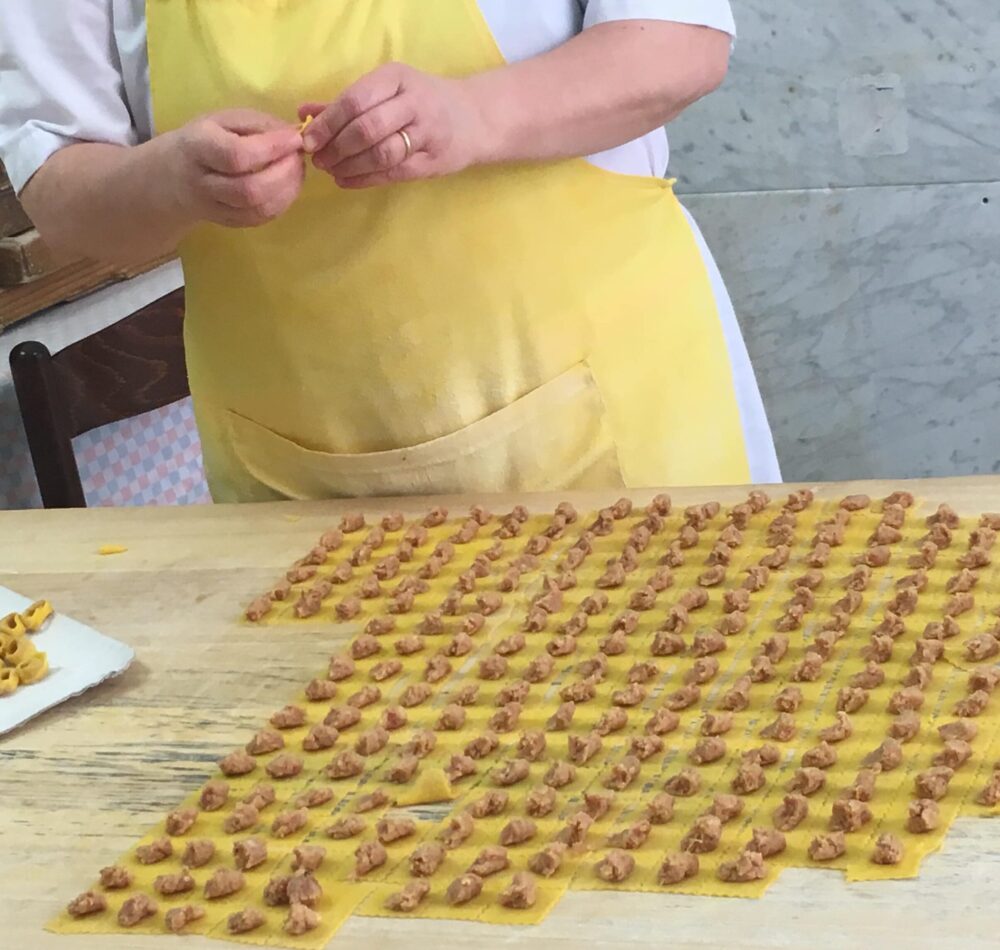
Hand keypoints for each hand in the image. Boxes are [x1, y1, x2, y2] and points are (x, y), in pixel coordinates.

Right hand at [160, 110, 305, 227]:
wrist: (172, 176)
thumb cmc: (205, 139)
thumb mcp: (225, 120)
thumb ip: (259, 125)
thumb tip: (295, 135)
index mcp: (197, 147)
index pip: (236, 155)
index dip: (272, 148)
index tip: (295, 138)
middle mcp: (202, 183)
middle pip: (249, 190)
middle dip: (285, 174)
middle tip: (299, 157)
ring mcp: (214, 209)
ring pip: (257, 210)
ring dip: (288, 191)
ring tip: (297, 170)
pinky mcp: (228, 223)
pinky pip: (260, 219)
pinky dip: (282, 203)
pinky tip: (288, 186)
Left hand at [300, 63, 491, 187]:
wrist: (474, 119)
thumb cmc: (421, 103)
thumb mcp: (387, 92)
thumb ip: (346, 102)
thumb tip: (304, 113)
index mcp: (396, 78)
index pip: (355, 100)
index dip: (328, 123)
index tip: (308, 140)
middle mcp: (413, 102)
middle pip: (366, 128)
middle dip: (336, 147)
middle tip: (319, 160)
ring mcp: (426, 133)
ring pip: (380, 153)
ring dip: (350, 165)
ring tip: (332, 171)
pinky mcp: (432, 161)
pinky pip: (392, 173)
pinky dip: (365, 179)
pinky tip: (347, 181)